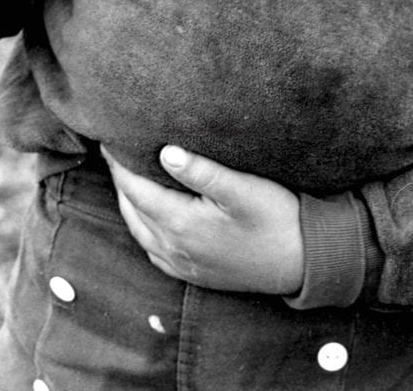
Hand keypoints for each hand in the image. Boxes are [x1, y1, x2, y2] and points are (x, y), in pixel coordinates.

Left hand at [102, 145, 303, 295]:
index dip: (119, 164)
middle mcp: (174, 247)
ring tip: (126, 176)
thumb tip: (164, 151)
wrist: (303, 262)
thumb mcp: (242, 188)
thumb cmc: (276, 218)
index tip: (109, 140)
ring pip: (138, 230)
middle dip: (121, 180)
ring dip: (128, 203)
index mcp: (181, 223)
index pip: (134, 188)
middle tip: (114, 151)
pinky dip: (142, 227)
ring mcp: (182, 263)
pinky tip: (147, 215)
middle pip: (131, 208)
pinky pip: (153, 249)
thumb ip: (202, 171)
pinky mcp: (193, 272)